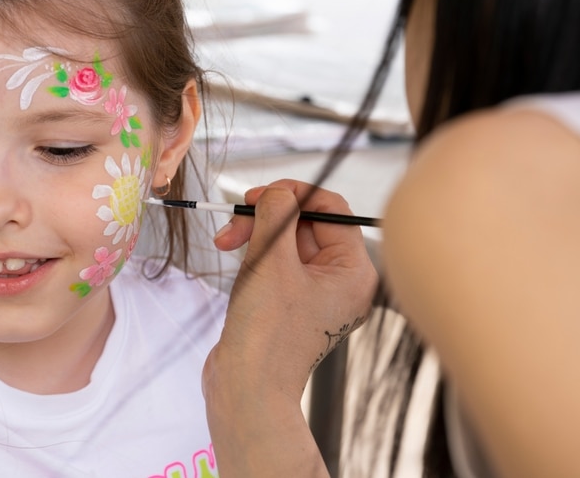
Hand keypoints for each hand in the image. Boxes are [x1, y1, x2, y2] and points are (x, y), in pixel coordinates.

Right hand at [202, 180, 376, 475]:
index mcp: (353, 271)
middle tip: (236, 219)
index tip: (261, 193)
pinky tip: (235, 258)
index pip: (331, 209)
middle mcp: (342, 281)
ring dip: (256, 234)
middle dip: (267, 216)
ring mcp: (317, 294)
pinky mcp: (293, 304)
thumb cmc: (267, 332)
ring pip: (288, 241)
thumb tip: (278, 192)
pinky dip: (256, 254)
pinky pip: (278, 263)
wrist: (247, 388)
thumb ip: (276, 214)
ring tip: (226, 241)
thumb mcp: (271, 259)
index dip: (295, 193)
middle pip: (307, 223)